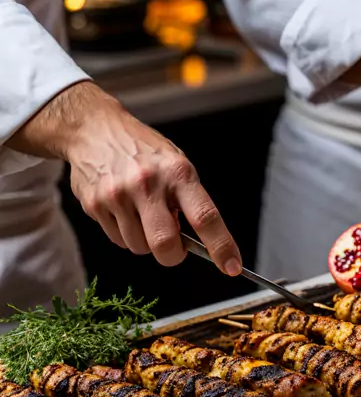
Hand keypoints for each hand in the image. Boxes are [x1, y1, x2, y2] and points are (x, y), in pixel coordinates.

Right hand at [12, 82, 240, 273]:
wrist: (93, 129)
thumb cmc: (144, 151)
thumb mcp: (176, 164)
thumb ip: (189, 201)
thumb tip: (202, 243)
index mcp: (177, 172)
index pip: (205, 217)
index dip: (221, 246)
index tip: (232, 267)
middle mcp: (147, 183)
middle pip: (165, 244)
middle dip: (173, 255)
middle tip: (174, 247)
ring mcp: (117, 194)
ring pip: (140, 247)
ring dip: (147, 243)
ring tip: (144, 216)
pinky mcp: (94, 204)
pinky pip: (118, 240)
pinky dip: (126, 235)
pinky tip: (125, 212)